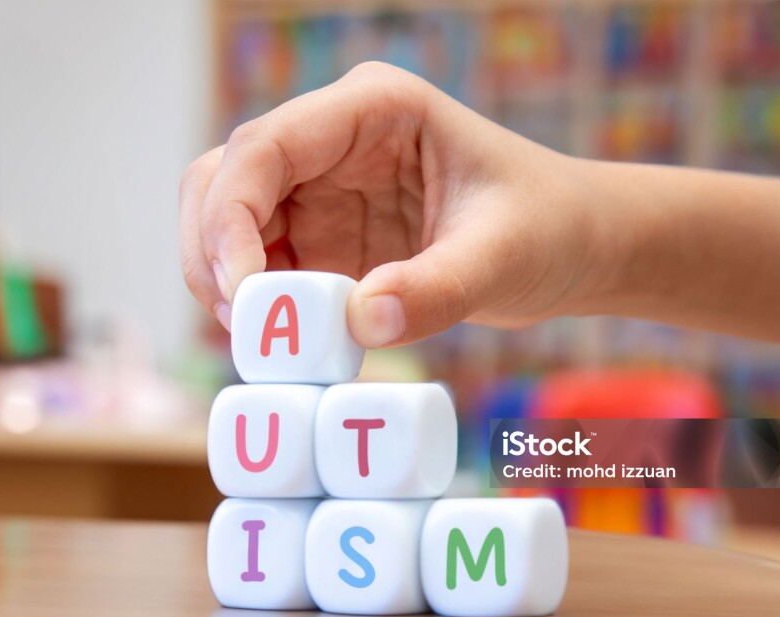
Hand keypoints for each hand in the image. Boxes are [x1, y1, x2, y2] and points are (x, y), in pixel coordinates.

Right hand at [179, 62, 599, 347]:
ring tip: (258, 343)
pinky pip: (259, 263)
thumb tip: (359, 324)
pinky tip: (279, 343)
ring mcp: (321, 188)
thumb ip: (437, 289)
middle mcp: (333, 140)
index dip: (230, 216)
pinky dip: (254, 304)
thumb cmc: (546, 227)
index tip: (244, 293)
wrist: (568, 248)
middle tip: (241, 326)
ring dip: (222, 280)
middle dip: (211, 250)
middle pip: (222, 178)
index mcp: (373, 110)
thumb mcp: (503, 257)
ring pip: (226, 220)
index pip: (265, 147)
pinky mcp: (322, 235)